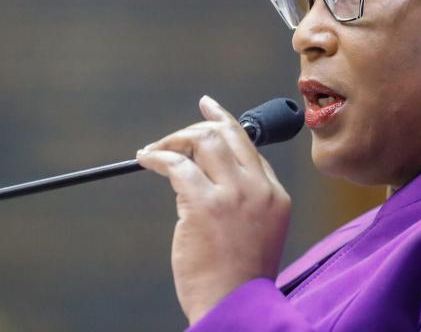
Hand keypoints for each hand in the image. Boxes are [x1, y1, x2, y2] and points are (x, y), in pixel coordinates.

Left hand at [137, 95, 291, 325]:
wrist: (235, 305)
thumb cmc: (239, 280)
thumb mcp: (259, 233)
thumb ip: (245, 202)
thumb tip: (206, 177)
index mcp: (275, 195)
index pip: (249, 148)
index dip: (226, 128)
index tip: (210, 115)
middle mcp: (258, 188)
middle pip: (229, 135)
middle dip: (202, 123)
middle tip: (178, 131)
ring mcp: (233, 194)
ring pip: (204, 140)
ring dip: (174, 139)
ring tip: (155, 150)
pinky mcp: (204, 204)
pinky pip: (176, 164)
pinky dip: (158, 156)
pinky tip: (146, 159)